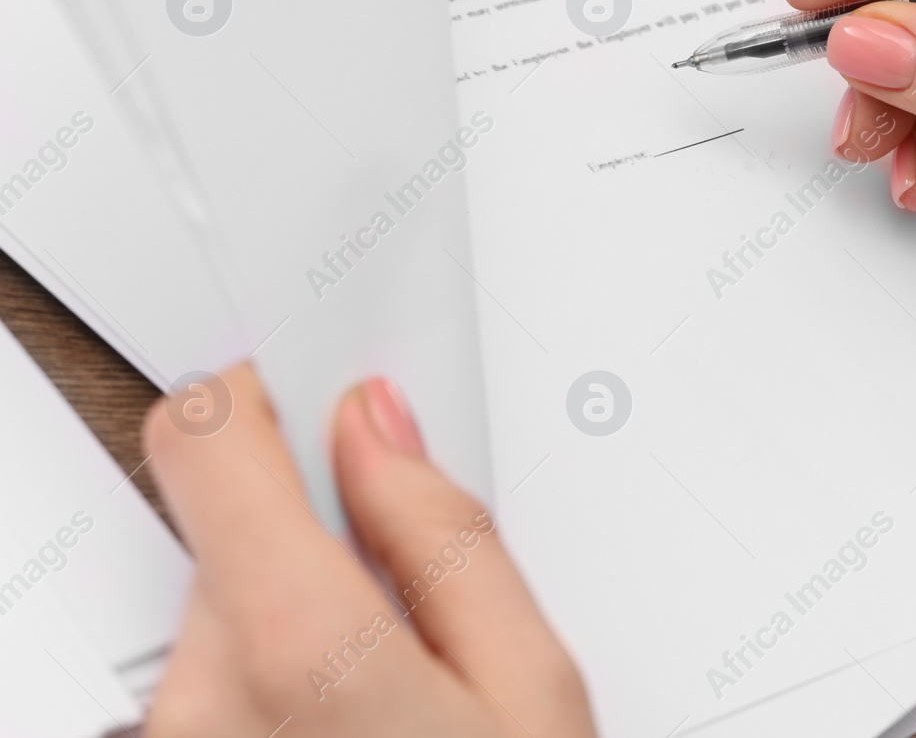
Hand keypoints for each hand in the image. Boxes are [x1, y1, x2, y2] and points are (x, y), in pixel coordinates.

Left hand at [143, 363, 594, 736]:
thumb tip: (380, 433)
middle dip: (323, 534)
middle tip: (416, 593)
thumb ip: (449, 540)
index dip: (268, 396)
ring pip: (230, 609)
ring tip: (398, 687)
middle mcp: (198, 702)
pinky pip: (216, 681)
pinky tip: (354, 724)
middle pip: (233, 527)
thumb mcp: (531, 691)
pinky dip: (280, 678)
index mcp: (292, 648)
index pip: (206, 438)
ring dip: (304, 618)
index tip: (324, 398)